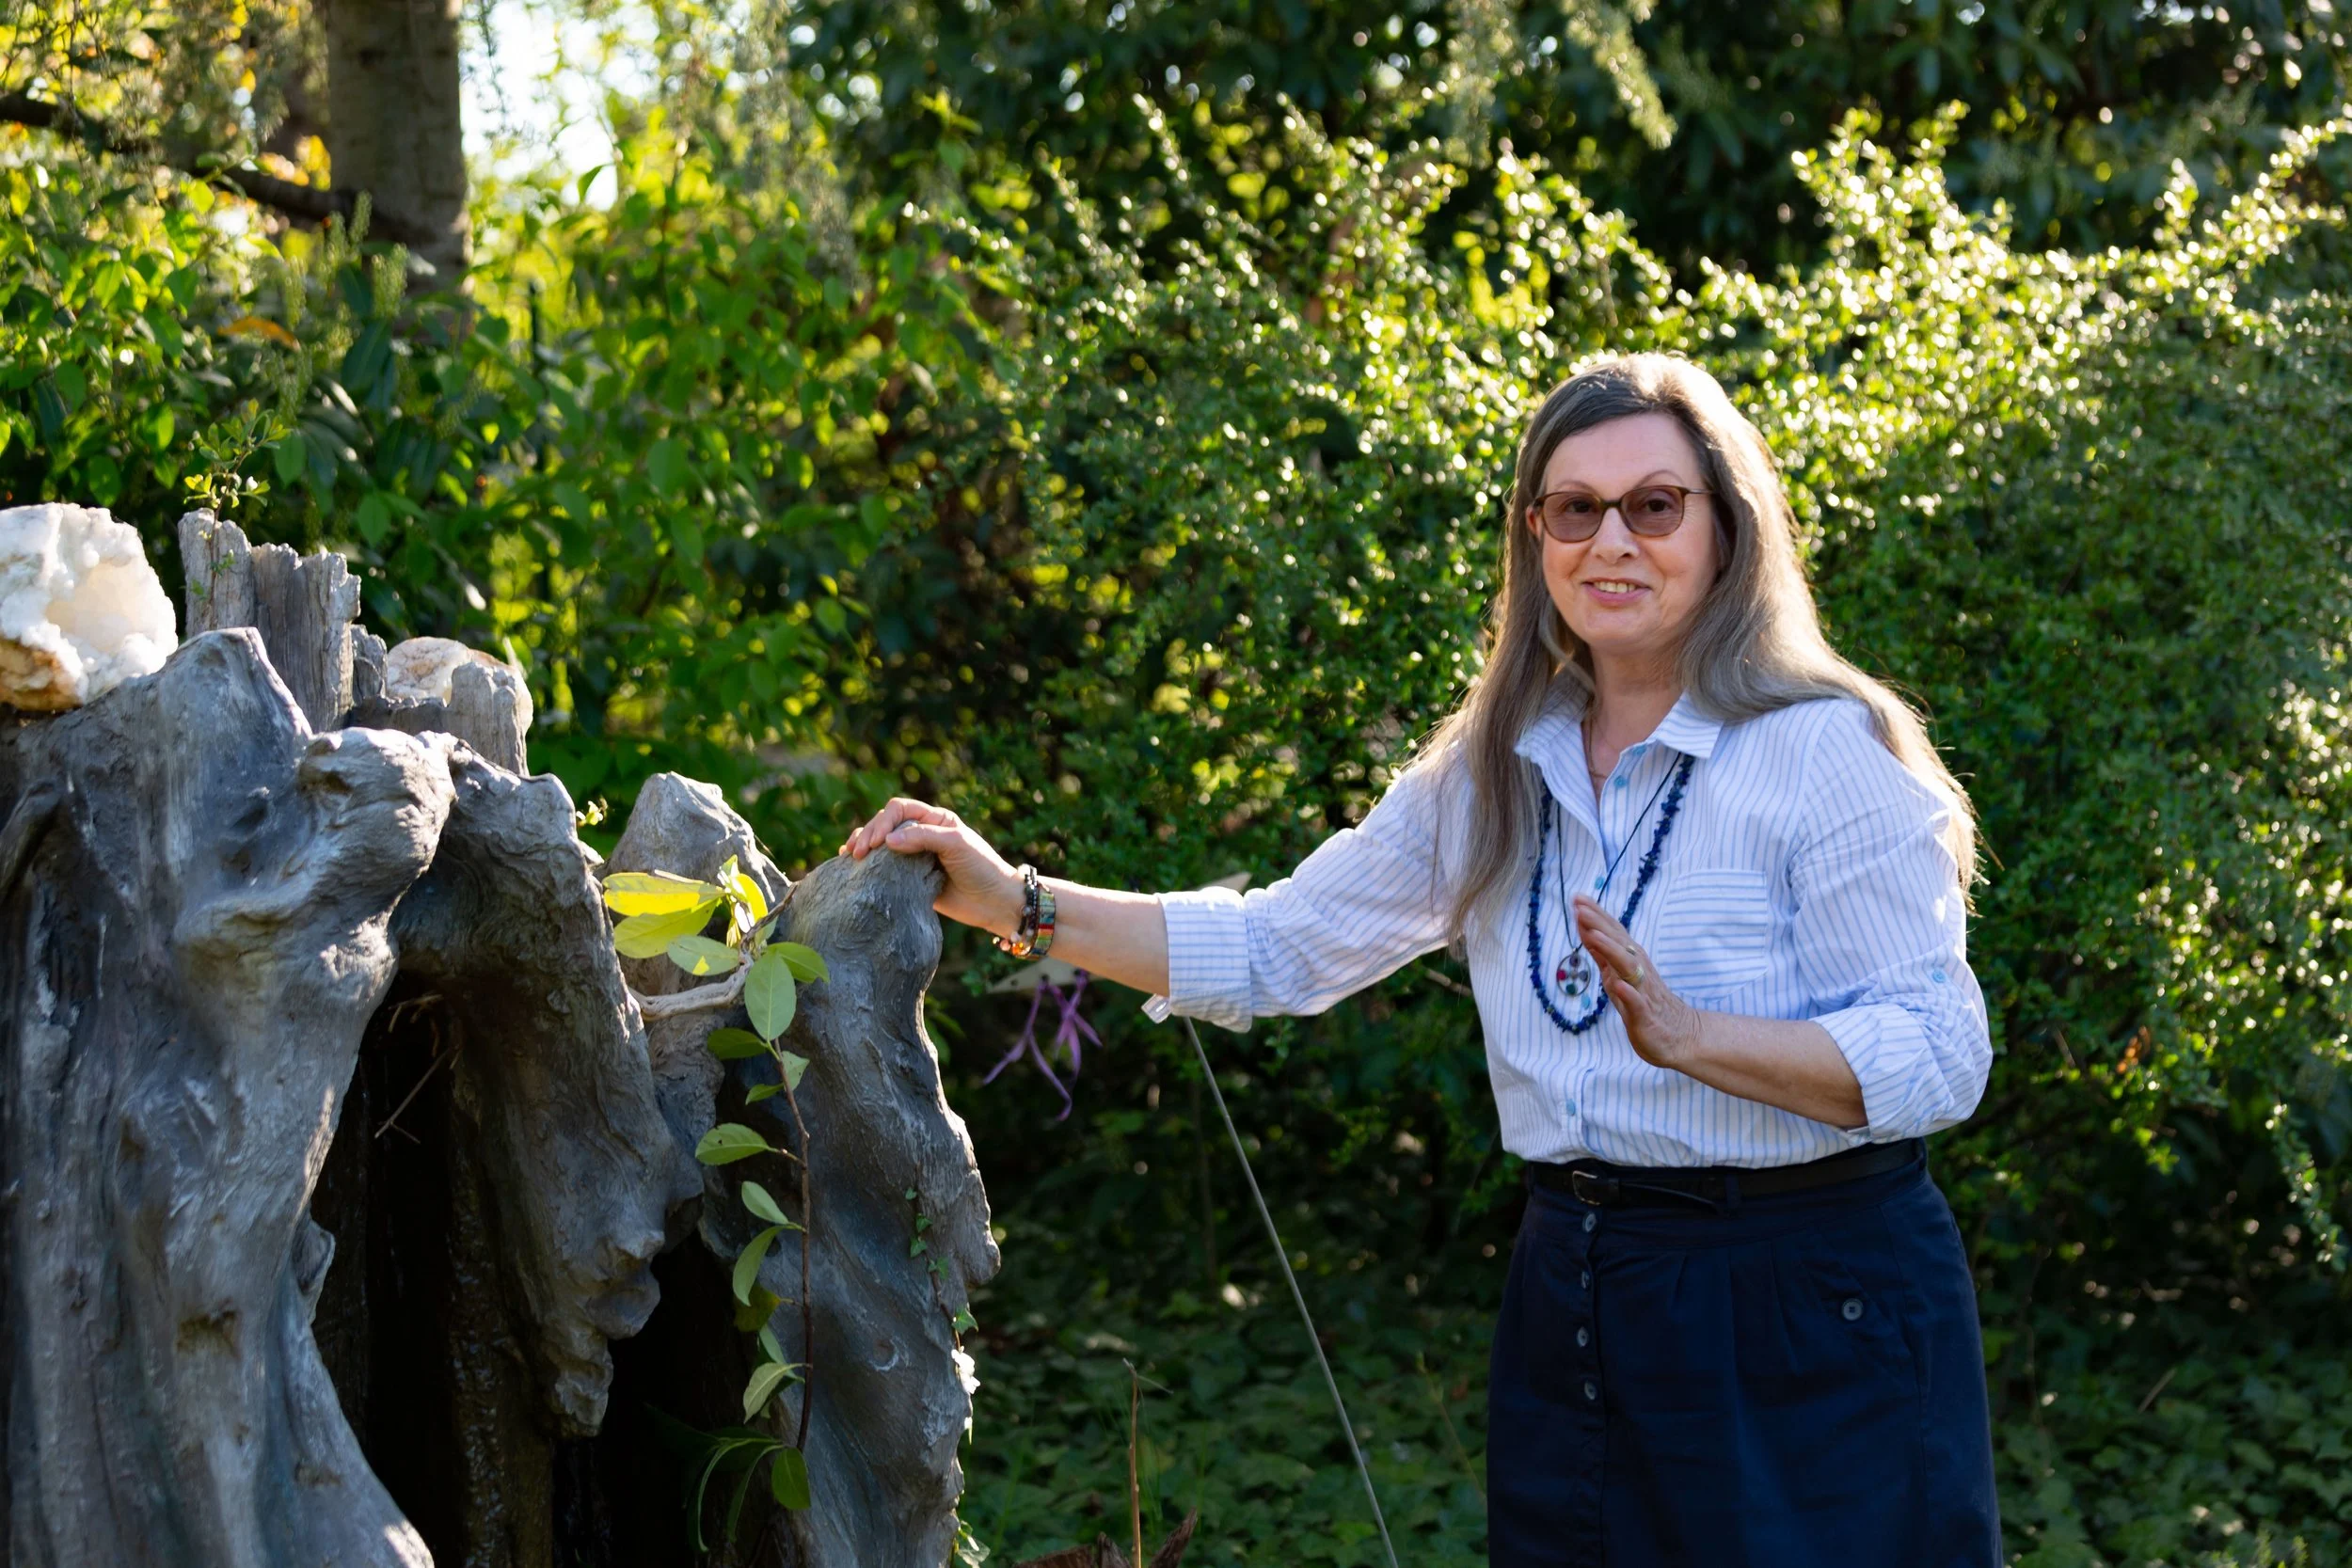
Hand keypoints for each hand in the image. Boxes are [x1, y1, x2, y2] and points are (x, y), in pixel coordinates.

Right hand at [841, 798, 1024, 936]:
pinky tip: (852, 866)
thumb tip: (888, 840)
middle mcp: (922, 834)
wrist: (994, 901)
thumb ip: (924, 837)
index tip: (878, 842)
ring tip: (849, 856)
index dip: (884, 822)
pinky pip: (884, 867)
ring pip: (881, 844)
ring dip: (863, 846)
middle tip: (858, 853)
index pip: (899, 809)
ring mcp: (914, 856)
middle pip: (885, 824)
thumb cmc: (981, 867)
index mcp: (935, 819)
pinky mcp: (910, 878)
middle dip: (869, 834)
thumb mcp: (956, 844)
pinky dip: (868, 865)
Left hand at [1571, 895, 1704, 1071]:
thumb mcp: (1616, 976)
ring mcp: (1642, 992)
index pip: (1611, 934)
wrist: (1678, 1035)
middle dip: (1598, 924)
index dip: (1595, 916)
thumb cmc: (1643, 1004)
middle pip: (1617, 943)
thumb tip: (1586, 929)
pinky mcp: (1645, 1016)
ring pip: (1627, 967)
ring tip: (1593, 935)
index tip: (1578, 897)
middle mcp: (1637, 971)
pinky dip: (1628, 994)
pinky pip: (1637, 1004)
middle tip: (1580, 905)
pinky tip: (1618, 986)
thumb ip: (1602, 954)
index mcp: (1628, 961)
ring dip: (1610, 950)